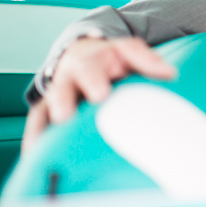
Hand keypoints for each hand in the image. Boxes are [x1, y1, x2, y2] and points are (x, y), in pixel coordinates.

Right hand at [21, 37, 175, 151]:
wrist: (84, 54)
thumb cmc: (112, 58)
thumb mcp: (128, 51)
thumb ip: (147, 60)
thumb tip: (170, 74)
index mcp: (91, 60)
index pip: (92, 68)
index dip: (95, 81)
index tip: (100, 96)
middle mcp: (68, 77)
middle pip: (62, 89)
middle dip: (63, 102)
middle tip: (65, 117)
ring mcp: (55, 94)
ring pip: (44, 108)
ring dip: (43, 126)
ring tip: (42, 147)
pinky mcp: (45, 110)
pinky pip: (37, 123)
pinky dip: (35, 138)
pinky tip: (35, 156)